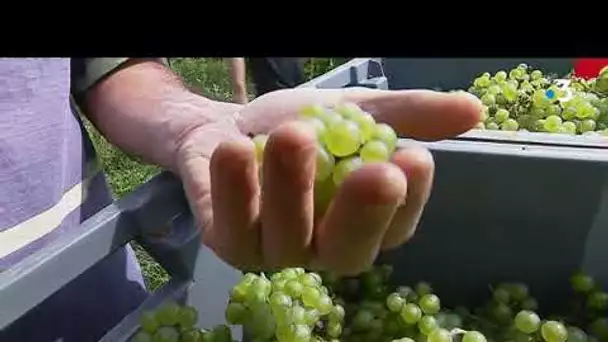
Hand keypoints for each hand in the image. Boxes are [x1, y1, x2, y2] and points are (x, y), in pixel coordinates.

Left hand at [176, 87, 481, 274]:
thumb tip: (473, 110)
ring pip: (288, 238)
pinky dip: (235, 187)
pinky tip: (236, 148)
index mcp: (360, 225)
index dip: (409, 202)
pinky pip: (231, 225)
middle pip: (347, 252)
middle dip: (362, 213)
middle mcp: (320, 249)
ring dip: (293, 186)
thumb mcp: (352, 114)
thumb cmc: (296, 130)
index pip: (395, 229)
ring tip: (296, 134)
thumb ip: (407, 116)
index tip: (416, 159)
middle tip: (375, 171)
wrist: (226, 128)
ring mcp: (271, 251)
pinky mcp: (226, 241)